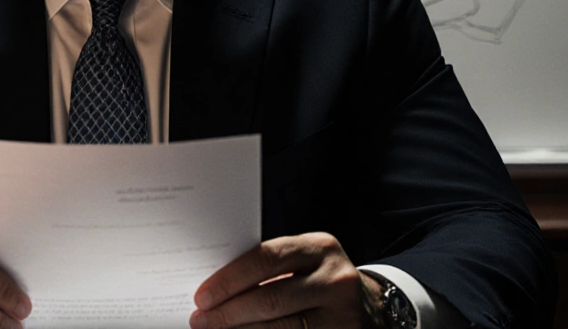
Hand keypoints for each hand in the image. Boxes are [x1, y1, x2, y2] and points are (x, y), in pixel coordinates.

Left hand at [188, 232, 384, 328]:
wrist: (367, 307)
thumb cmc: (317, 280)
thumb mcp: (302, 263)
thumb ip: (268, 269)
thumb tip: (213, 288)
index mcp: (320, 247)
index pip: (266, 259)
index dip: (230, 279)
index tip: (202, 295)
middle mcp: (335, 279)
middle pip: (270, 298)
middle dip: (228, 312)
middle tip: (199, 319)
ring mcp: (342, 314)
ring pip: (280, 328)